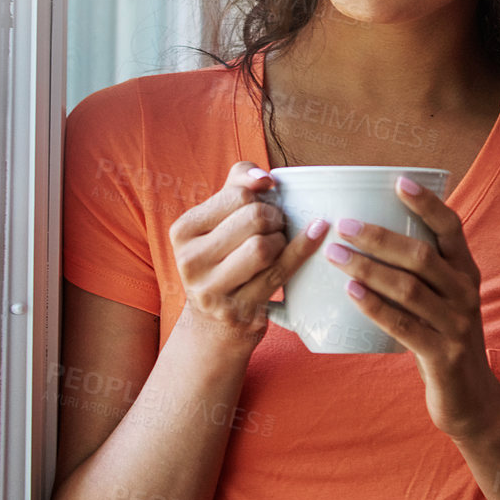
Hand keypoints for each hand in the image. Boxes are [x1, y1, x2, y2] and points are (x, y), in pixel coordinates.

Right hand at [170, 161, 328, 348]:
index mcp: (183, 231)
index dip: (260, 197)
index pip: (238, 195)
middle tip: (275, 225)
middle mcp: (189, 262)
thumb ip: (239, 182)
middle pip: (254, 218)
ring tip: (277, 243)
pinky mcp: (238, 312)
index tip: (262, 206)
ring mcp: (211, 291)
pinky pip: (280, 272)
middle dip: (275, 217)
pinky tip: (316, 235)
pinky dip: (302, 251)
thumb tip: (264, 178)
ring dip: (282, 239)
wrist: (214, 321)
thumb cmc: (223, 255)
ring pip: (264, 247)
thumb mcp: (220, 216)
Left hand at [324, 177, 499, 439]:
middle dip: (379, 237)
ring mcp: (457, 324)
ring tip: (336, 256)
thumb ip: (420, 275)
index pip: (452, 227)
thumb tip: (368, 241)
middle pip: (422, 255)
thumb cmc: (444, 340)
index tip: (398, 181)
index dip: (427, 203)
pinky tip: (352, 294)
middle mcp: (466, 292)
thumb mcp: (443, 302)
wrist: (472, 400)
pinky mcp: (444, 355)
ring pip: (409, 288)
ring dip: (369, 269)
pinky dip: (376, 307)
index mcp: (467, 272)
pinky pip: (404, 326)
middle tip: (344, 225)